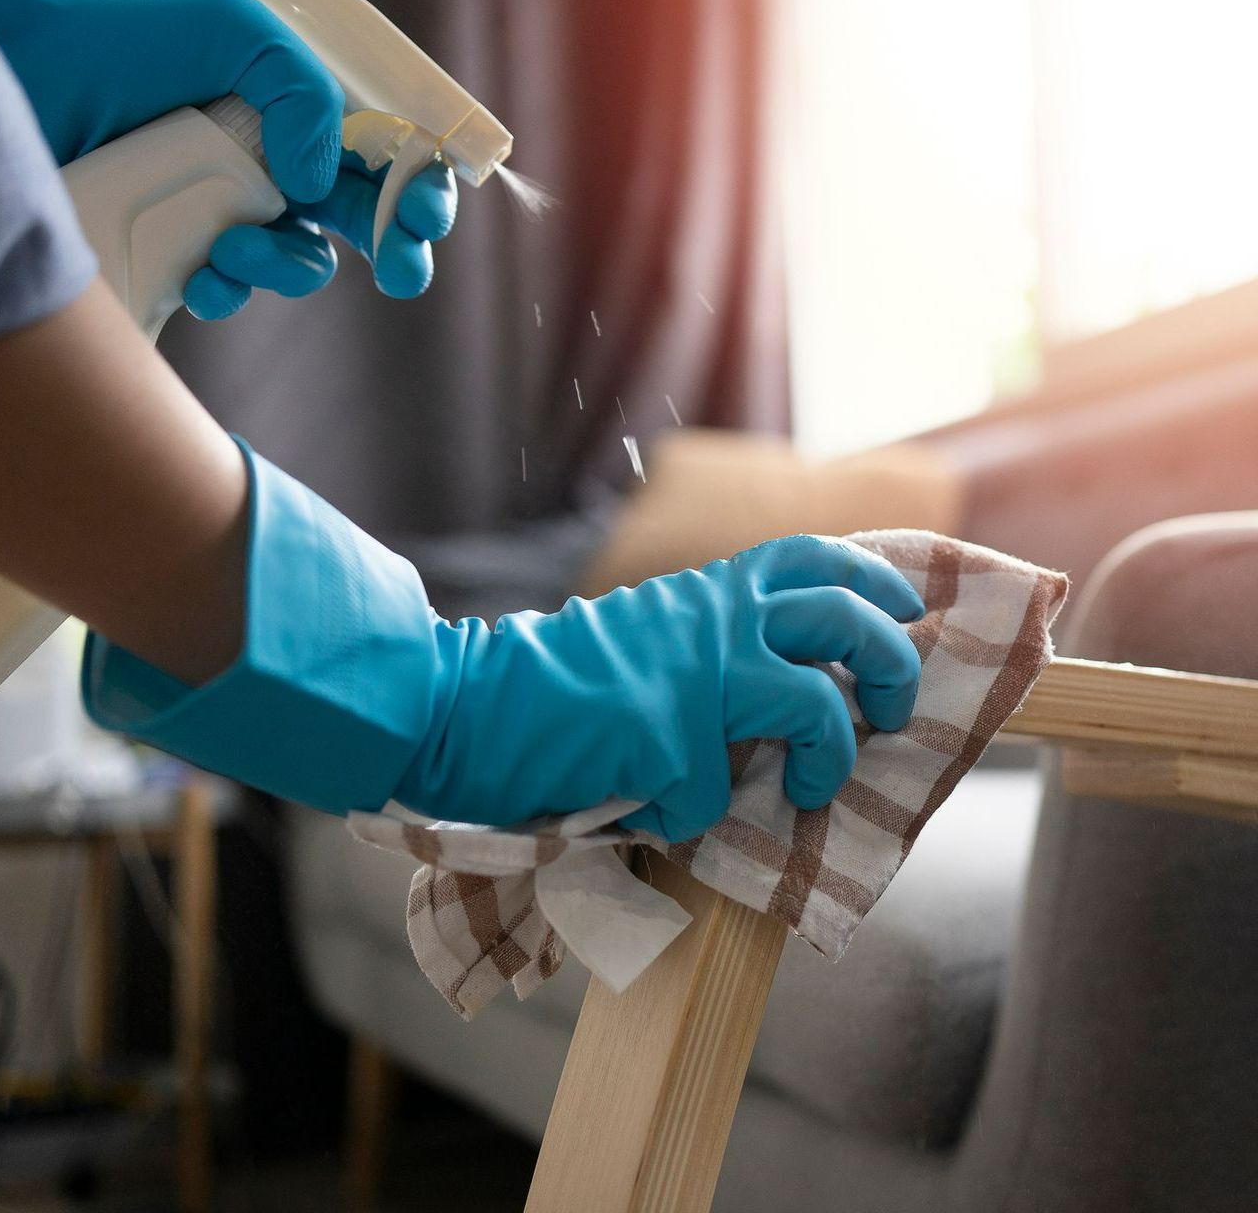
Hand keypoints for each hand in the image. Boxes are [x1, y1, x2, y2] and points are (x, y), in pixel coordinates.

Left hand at [0, 0, 454, 318]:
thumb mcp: (231, 40)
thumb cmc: (120, 51)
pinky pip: (236, 297)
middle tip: (401, 272)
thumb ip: (301, 90)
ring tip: (234, 248)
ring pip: (303, 268)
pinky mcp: (193, 260)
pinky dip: (226, 292)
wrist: (27, 92)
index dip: (420, 189)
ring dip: (284, 269)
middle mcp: (279, 169)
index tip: (423, 216)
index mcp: (303, 117)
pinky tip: (197, 273)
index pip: (388, 157)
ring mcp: (237, 217)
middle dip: (396, 253)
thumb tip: (317, 178)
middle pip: (366, 223)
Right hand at [83, 445, 922, 842]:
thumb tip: (787, 686)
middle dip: (893, 662)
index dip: (876, 580)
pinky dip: (692, 815)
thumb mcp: (648, 637)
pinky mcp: (665, 738)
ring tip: (809, 789)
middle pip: (845, 616)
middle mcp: (710, 619)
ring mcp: (692, 677)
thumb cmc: (557, 683)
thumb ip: (712, 644)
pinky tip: (652, 810)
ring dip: (828, 755)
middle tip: (892, 709)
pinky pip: (712, 794)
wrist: (468, 704)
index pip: (816, 558)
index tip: (905, 611)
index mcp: (707, 591)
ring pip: (814, 703)